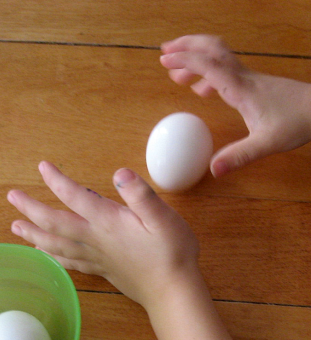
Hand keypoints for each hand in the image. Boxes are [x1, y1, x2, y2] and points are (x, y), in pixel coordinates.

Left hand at [7, 162, 198, 310]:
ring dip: (33, 234)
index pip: (74, 197)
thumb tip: (119, 173)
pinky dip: (52, 256)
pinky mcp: (100, 269)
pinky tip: (44, 254)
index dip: (56, 180)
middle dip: (31, 209)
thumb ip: (141, 195)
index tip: (42, 166)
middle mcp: (94, 239)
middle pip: (54, 223)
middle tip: (12, 197)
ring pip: (56, 245)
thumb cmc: (171, 251)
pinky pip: (69, 262)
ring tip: (16, 228)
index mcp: (107, 222)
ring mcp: (95, 256)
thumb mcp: (163, 217)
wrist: (172, 290)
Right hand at [160, 34, 310, 176]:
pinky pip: (225, 71)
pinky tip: (202, 90)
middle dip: (187, 46)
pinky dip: (208, 74)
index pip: (209, 64)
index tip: (165, 61)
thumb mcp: (266, 143)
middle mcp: (243, 77)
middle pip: (212, 49)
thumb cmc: (298, 121)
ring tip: (176, 73)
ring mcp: (248, 78)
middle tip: (166, 51)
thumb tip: (213, 170)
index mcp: (241, 88)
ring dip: (195, 58)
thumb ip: (238, 156)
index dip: (186, 60)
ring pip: (218, 57)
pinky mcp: (253, 84)